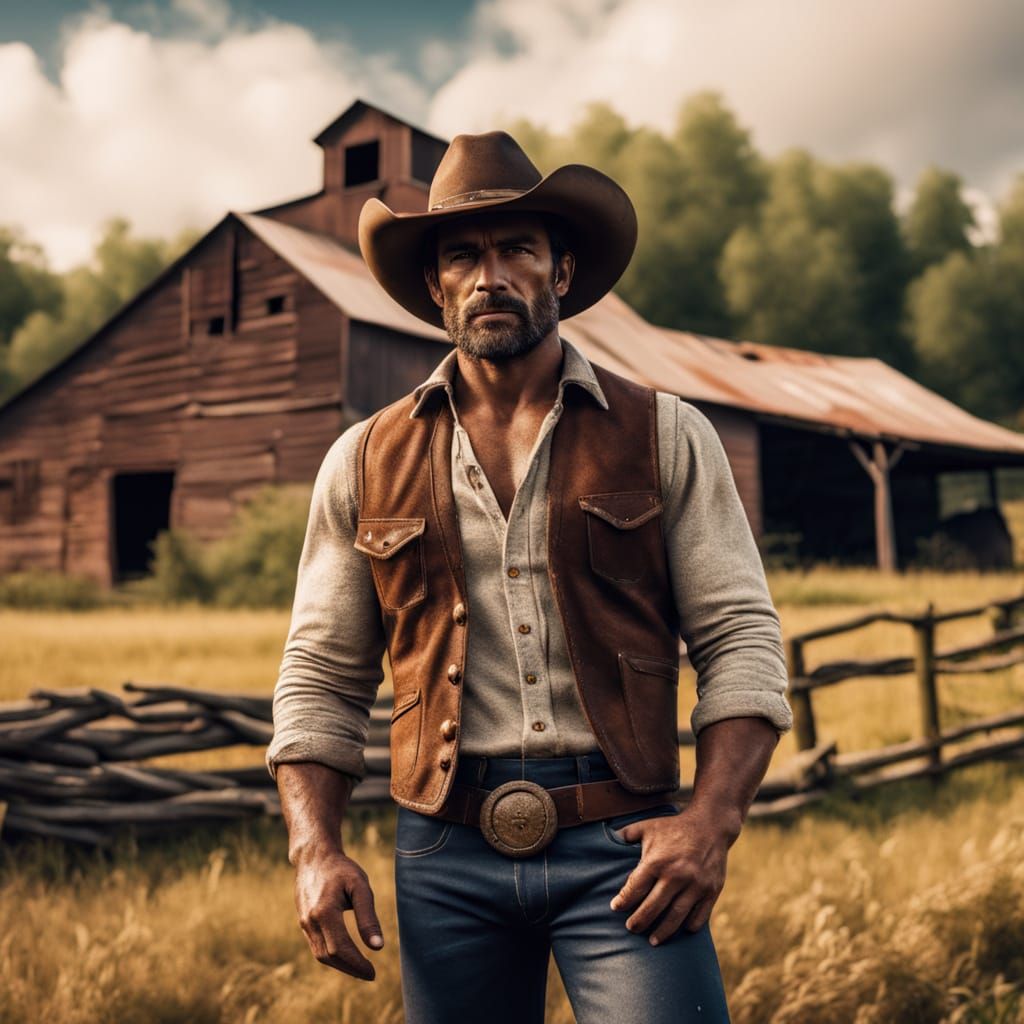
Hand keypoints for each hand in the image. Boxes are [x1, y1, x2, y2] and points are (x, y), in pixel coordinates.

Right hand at [293, 848, 383, 979]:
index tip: (373, 973)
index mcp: (324, 912)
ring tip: (360, 968)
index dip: (357, 964)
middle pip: (329, 956)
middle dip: (350, 968)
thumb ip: (368, 917)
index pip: (340, 949)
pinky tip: (346, 955)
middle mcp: (310, 921)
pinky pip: (316, 946)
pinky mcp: (304, 922)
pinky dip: (332, 955)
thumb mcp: (360, 886)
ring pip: (321, 954)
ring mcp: (304, 923)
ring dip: (341, 965)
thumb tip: (378, 947)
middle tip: (370, 974)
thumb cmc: (341, 870)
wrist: (314, 857)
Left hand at [608, 805, 733, 945]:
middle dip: (639, 922)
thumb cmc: (673, 827)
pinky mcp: (711, 891)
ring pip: (676, 917)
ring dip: (663, 932)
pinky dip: (689, 926)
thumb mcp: (647, 827)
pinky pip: (699, 917)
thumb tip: (605, 839)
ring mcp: (695, 885)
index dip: (623, 901)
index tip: (615, 908)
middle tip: (630, 928)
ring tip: (652, 941)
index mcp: (657, 861)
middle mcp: (676, 875)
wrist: (711, 824)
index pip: (635, 888)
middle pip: (653, 908)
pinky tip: (680, 929)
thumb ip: (626, 834)